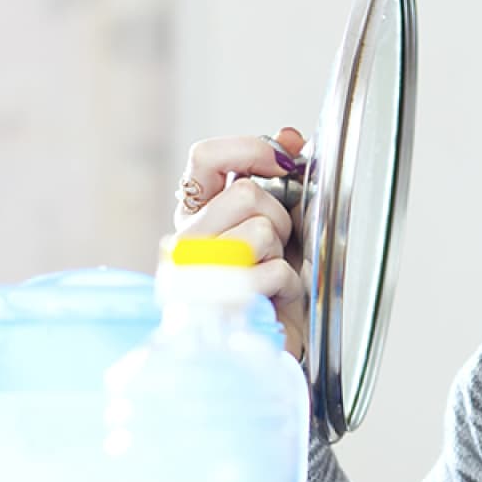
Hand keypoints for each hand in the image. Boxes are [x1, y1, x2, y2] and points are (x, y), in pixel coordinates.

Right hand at [168, 128, 308, 359]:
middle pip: (246, 192)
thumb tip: (293, 137)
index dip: (251, 150)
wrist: (277, 345)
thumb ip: (284, 179)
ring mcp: (197, 272)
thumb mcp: (287, 223)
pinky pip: (272, 271)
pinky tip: (278, 299)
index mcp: (197, 212)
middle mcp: (187, 239)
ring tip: (274, 274)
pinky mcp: (218, 304)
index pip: (206, 157)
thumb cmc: (278, 284)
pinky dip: (289, 284)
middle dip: (279, 216)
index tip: (286, 161)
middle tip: (279, 246)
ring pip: (259, 229)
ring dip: (283, 252)